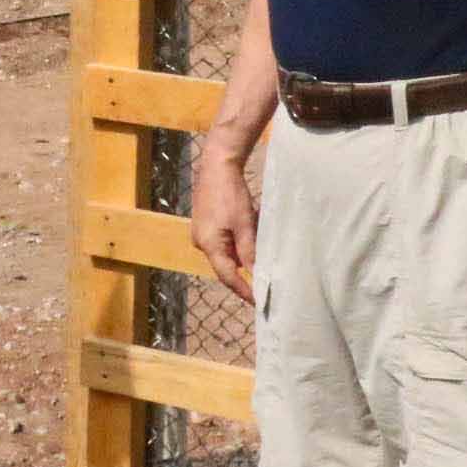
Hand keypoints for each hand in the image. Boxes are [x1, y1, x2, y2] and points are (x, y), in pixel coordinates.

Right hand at [190, 157, 258, 304]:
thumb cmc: (231, 194)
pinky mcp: (204, 224)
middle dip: (245, 273)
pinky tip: (249, 233)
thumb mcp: (245, 225)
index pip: (229, 277)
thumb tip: (258, 276)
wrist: (217, 165)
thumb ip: (250, 253)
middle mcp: (201, 242)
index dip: (244, 291)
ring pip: (225, 253)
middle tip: (265, 280)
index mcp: (209, 245)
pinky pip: (222, 241)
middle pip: (226, 266)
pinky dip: (236, 242)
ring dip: (242, 254)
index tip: (259, 302)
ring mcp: (200, 232)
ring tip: (260, 252)